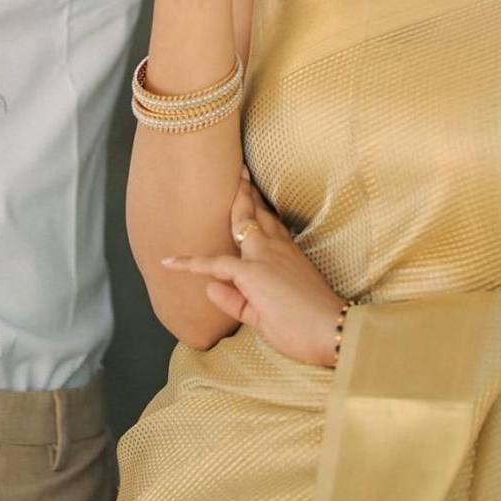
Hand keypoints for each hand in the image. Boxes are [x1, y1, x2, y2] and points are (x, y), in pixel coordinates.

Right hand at [162, 173, 341, 365]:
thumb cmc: (294, 329)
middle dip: (238, 195)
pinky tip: (266, 213)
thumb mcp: (258, 321)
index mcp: (253, 270)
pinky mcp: (298, 255)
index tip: (167, 262)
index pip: (213, 263)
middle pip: (247, 217)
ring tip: (246, 183)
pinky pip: (278, 227)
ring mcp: (285, 250)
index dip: (189, 263)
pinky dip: (268, 214)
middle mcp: (268, 252)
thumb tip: (211, 285)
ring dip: (254, 199)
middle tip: (233, 171)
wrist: (333, 329)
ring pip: (265, 216)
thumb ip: (233, 301)